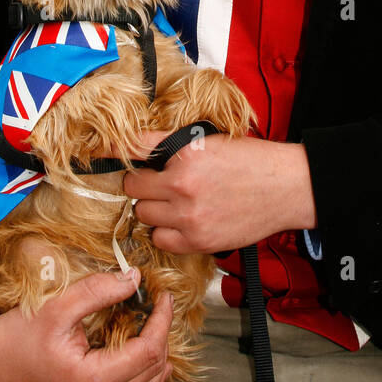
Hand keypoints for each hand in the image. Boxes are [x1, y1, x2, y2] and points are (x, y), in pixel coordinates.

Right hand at [0, 269, 172, 381]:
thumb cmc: (13, 337)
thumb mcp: (56, 307)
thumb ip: (98, 291)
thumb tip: (134, 279)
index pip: (149, 351)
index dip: (162, 320)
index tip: (163, 296)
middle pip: (153, 372)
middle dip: (162, 336)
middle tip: (158, 307)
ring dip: (156, 360)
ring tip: (153, 328)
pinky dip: (143, 379)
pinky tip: (140, 357)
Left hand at [122, 131, 317, 253]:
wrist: (285, 188)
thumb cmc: (250, 160)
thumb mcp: (209, 141)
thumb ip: (173, 144)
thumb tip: (139, 148)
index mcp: (185, 155)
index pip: (134, 148)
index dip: (113, 148)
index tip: (95, 150)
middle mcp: (182, 186)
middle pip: (134, 189)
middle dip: (143, 185)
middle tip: (161, 182)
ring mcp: (189, 217)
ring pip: (144, 215)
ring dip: (154, 209)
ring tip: (175, 202)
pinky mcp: (199, 241)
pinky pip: (161, 240)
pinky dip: (167, 232)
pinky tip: (184, 221)